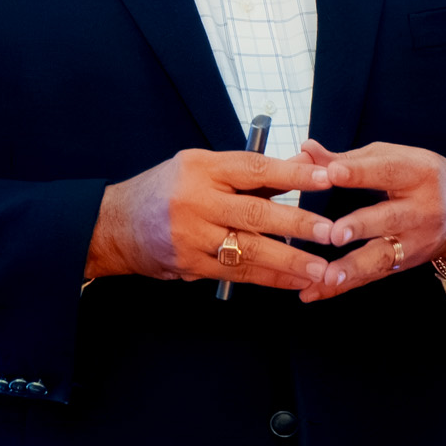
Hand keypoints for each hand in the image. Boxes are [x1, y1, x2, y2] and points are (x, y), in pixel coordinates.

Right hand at [86, 145, 353, 291]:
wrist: (114, 226)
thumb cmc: (163, 192)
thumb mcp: (199, 167)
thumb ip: (249, 172)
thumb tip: (303, 165)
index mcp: (201, 167)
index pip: (255, 168)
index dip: (293, 173)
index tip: (326, 177)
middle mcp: (196, 200)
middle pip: (255, 212)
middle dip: (298, 224)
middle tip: (331, 231)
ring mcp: (191, 235)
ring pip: (249, 249)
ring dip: (290, 260)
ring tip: (321, 267)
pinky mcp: (190, 263)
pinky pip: (237, 272)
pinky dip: (269, 278)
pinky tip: (294, 280)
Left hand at [288, 140, 445, 301]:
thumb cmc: (418, 176)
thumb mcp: (392, 160)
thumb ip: (347, 159)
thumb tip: (306, 150)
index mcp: (417, 173)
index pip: (387, 171)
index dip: (359, 172)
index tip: (331, 172)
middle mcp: (422, 209)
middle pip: (390, 217)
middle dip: (361, 226)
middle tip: (334, 233)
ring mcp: (417, 240)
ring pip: (384, 256)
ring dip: (354, 268)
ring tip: (327, 276)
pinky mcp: (406, 263)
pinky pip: (373, 276)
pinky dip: (344, 286)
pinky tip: (316, 291)